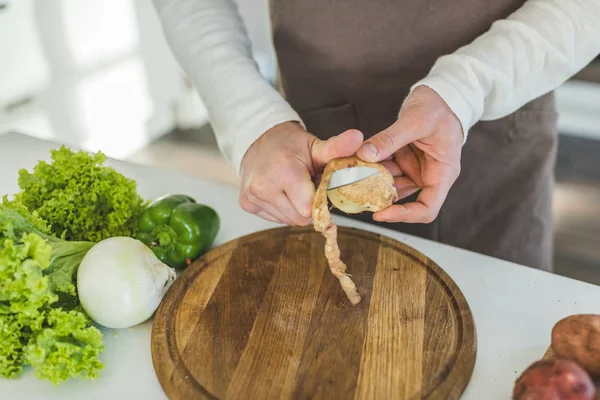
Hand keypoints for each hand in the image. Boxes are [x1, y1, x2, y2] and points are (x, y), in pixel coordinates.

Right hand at [239, 121, 363, 224]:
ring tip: (292, 188)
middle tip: (305, 186)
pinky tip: (281, 192)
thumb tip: (358, 138)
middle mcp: (264, 186)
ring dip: (295, 208)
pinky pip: (275, 218)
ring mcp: (253, 196)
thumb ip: (337, 148)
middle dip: (308, 206)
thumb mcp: (315, 146)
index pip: (310, 207)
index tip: (318, 187)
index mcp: (284, 171)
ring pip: (288, 220)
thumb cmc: (290, 145)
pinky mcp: (246, 203)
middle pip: (300, 217)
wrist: (257, 140)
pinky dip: (282, 209)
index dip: (319, 200)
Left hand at [356, 85, 463, 222]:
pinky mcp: (404, 160)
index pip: (427, 208)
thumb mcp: (415, 120)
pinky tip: (356, 161)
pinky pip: (385, 170)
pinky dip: (371, 167)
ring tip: (352, 174)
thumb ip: (390, 139)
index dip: (404, 215)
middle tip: (356, 193)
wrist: (441, 95)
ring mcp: (415, 169)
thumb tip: (365, 155)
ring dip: (372, 181)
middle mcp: (429, 175)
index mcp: (443, 173)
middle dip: (380, 198)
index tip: (381, 213)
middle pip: (405, 200)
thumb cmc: (439, 107)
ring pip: (390, 185)